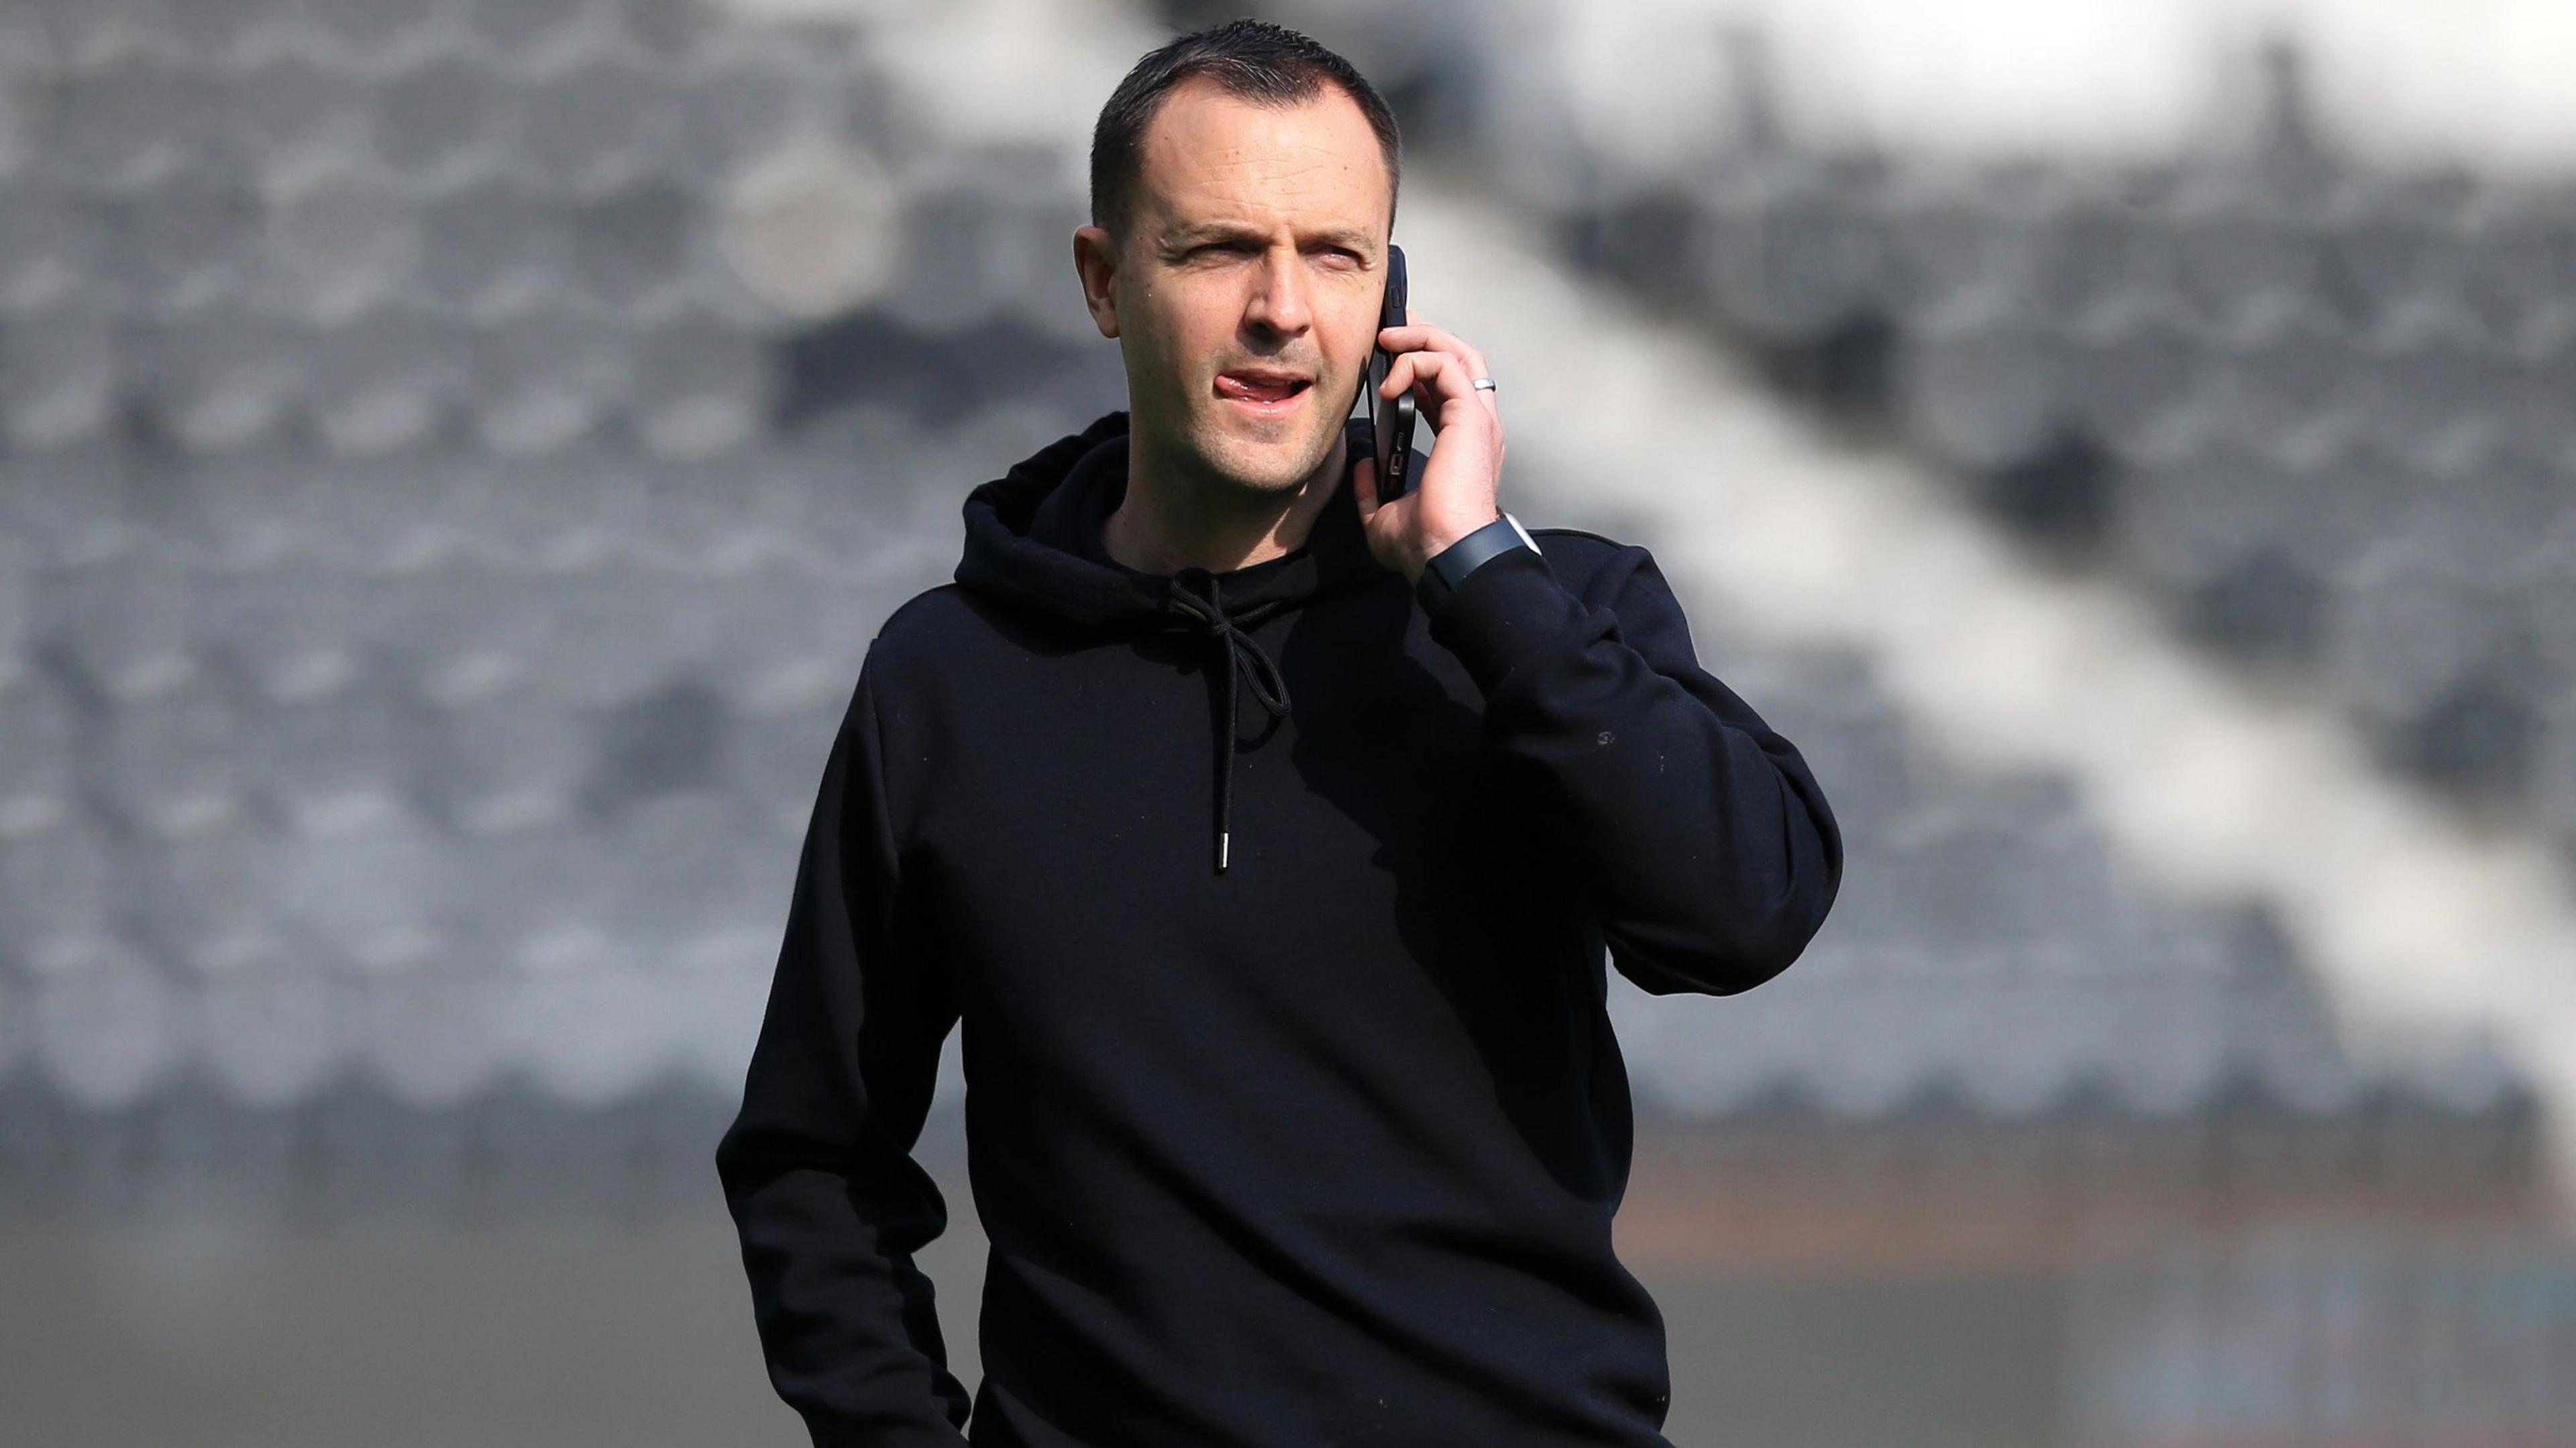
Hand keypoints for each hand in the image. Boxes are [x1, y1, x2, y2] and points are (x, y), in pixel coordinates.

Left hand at [1351, 311, 1505, 584]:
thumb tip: (1365, 467)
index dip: (1420, 369)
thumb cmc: (1426, 545)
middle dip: (1426, 338)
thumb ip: (1374, 490)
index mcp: (1461, 446)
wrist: (1447, 555)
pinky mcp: (1470, 416)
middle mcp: (1475, 427)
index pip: (1448, 390)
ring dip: (1421, 339)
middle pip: (1462, 360)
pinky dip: (1417, 362)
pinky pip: (1447, 366)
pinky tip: (1390, 381)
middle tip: (1392, 332)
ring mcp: (1477, 419)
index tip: (1389, 360)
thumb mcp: (1384, 516)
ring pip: (1459, 353)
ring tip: (1388, 340)